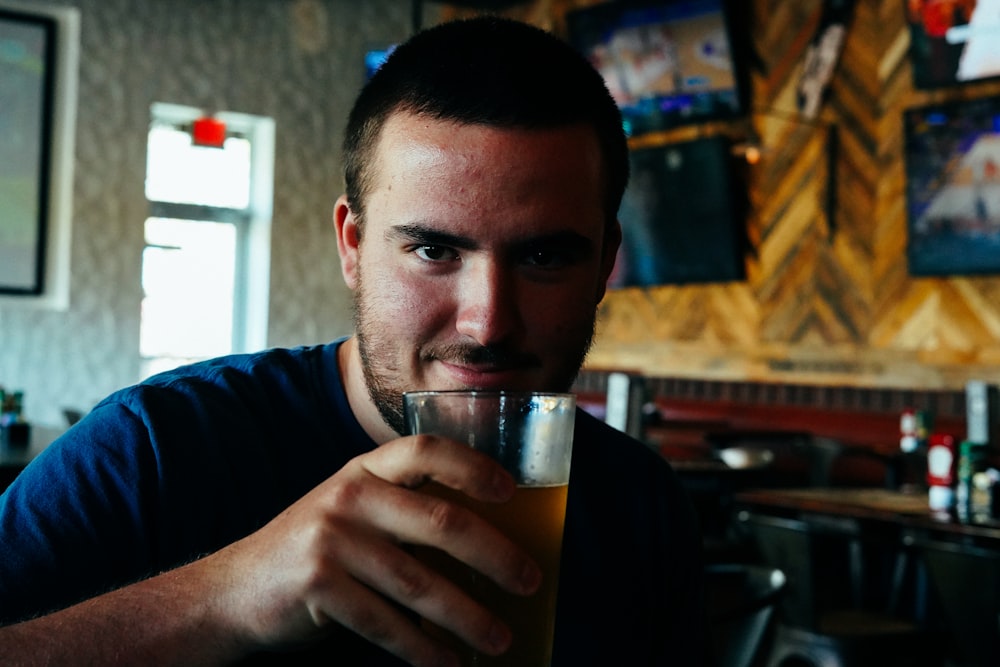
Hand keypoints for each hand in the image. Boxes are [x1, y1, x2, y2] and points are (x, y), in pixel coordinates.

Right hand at [207, 434, 541, 665]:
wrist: (234, 590)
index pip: (425, 450)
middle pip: (439, 521)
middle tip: (530, 581)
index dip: (472, 465)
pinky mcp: (319, 586)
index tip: (511, 491)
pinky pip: (386, 623)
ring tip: (499, 639)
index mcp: (364, 469)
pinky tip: (447, 663)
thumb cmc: (314, 549)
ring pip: (419, 583)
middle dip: (495, 555)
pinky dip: (423, 649)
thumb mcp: (353, 511)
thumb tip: (489, 545)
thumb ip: (403, 512)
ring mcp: (332, 540)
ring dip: (467, 616)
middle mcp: (350, 495)